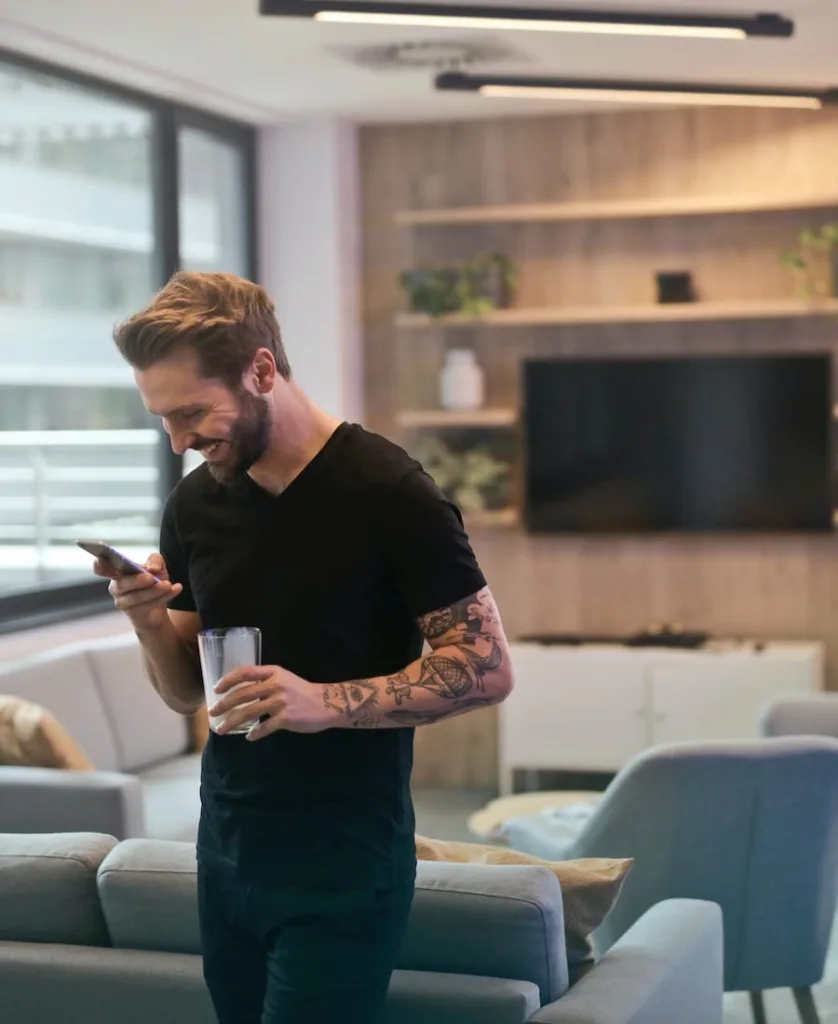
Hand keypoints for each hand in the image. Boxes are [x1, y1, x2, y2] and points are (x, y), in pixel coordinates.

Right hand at [96, 552, 182, 632]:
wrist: (158, 607)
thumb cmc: (152, 582)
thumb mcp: (157, 567)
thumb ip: (155, 560)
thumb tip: (153, 568)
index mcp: (117, 571)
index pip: (100, 568)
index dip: (99, 564)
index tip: (101, 558)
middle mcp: (116, 587)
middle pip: (121, 584)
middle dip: (137, 581)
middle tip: (152, 577)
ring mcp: (122, 602)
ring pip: (135, 597)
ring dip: (154, 591)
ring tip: (168, 585)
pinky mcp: (133, 614)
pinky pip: (147, 605)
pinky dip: (164, 597)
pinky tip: (176, 589)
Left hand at [211, 665, 334, 739]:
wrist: (328, 703)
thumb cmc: (303, 691)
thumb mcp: (285, 679)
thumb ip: (266, 682)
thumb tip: (242, 693)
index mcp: (274, 673)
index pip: (245, 672)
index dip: (228, 680)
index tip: (217, 689)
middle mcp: (275, 685)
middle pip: (242, 694)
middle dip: (224, 705)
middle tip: (212, 713)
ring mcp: (281, 702)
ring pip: (249, 712)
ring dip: (232, 722)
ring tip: (221, 730)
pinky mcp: (286, 719)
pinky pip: (264, 728)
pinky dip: (254, 733)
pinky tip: (250, 737)